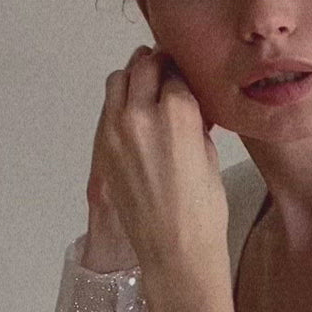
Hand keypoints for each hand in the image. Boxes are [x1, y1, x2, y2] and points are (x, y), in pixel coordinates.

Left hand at [85, 45, 227, 277]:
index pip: (176, 71)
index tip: (186, 71)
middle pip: (144, 67)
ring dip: (133, 77)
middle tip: (166, 68)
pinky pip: (107, 109)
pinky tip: (135, 114)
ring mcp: (115, 129)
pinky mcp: (102, 147)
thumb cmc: (204, 207)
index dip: (182, 70)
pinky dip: (119, 102)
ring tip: (146, 86)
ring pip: (118, 81)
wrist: (174, 248)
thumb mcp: (209, 153)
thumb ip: (193, 119)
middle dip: (156, 64)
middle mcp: (141, 113)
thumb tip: (185, 101)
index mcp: (177, 111)